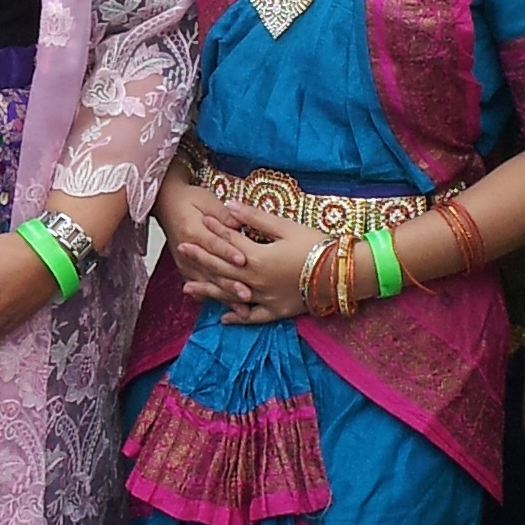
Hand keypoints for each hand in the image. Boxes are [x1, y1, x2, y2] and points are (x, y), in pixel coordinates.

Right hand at [157, 173, 248, 297]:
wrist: (166, 203)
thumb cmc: (189, 200)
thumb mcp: (206, 199)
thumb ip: (223, 213)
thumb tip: (238, 222)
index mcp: (193, 229)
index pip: (213, 243)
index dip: (228, 252)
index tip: (243, 261)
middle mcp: (187, 249)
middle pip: (211, 269)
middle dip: (230, 284)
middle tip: (247, 294)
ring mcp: (185, 261)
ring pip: (207, 283)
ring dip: (224, 296)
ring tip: (240, 309)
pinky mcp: (185, 268)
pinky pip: (199, 286)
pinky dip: (213, 297)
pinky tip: (225, 308)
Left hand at [175, 201, 321, 323]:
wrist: (342, 273)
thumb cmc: (316, 245)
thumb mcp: (286, 227)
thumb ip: (256, 218)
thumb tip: (230, 206)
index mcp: (257, 258)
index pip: (229, 241)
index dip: (215, 228)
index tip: (200, 219)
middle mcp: (256, 281)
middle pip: (222, 268)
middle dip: (201, 257)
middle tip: (182, 248)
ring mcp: (265, 299)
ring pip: (230, 294)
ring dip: (208, 290)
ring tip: (187, 287)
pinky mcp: (277, 311)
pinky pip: (253, 317)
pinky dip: (237, 318)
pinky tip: (224, 319)